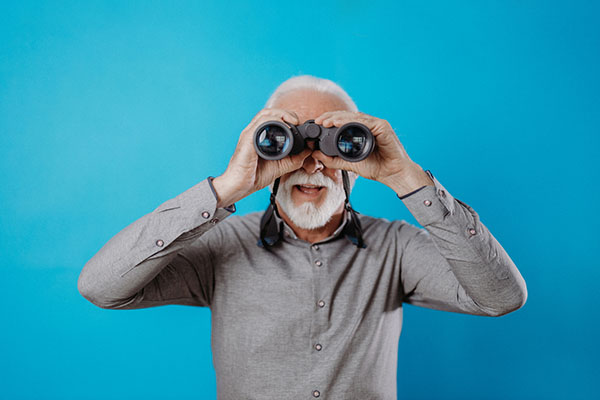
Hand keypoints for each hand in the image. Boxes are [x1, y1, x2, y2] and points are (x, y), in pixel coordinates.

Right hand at [212, 109, 311, 207]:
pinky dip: (273, 122)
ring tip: (292, 121)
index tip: (299, 125)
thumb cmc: (255, 175)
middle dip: (286, 113)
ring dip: (281, 114)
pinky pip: (260, 124)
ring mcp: (249, 134)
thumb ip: (296, 158)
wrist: (240, 186)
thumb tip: (309, 149)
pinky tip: (284, 128)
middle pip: (270, 112)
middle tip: (297, 121)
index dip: (287, 117)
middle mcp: (254, 132)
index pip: (273, 118)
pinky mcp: (247, 139)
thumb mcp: (282, 165)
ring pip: (265, 114)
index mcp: (260, 136)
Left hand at [312, 111, 433, 195]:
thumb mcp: (349, 163)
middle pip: (347, 115)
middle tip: (318, 121)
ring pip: (354, 117)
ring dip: (338, 118)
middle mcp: (369, 124)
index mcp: (362, 130)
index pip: (344, 120)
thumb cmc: (376, 167)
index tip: (317, 124)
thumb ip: (333, 159)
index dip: (330, 120)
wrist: (393, 175)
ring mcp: (377, 124)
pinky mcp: (382, 127)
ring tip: (326, 121)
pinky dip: (351, 122)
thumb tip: (316, 154)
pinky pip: (365, 122)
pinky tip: (339, 123)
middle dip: (331, 116)